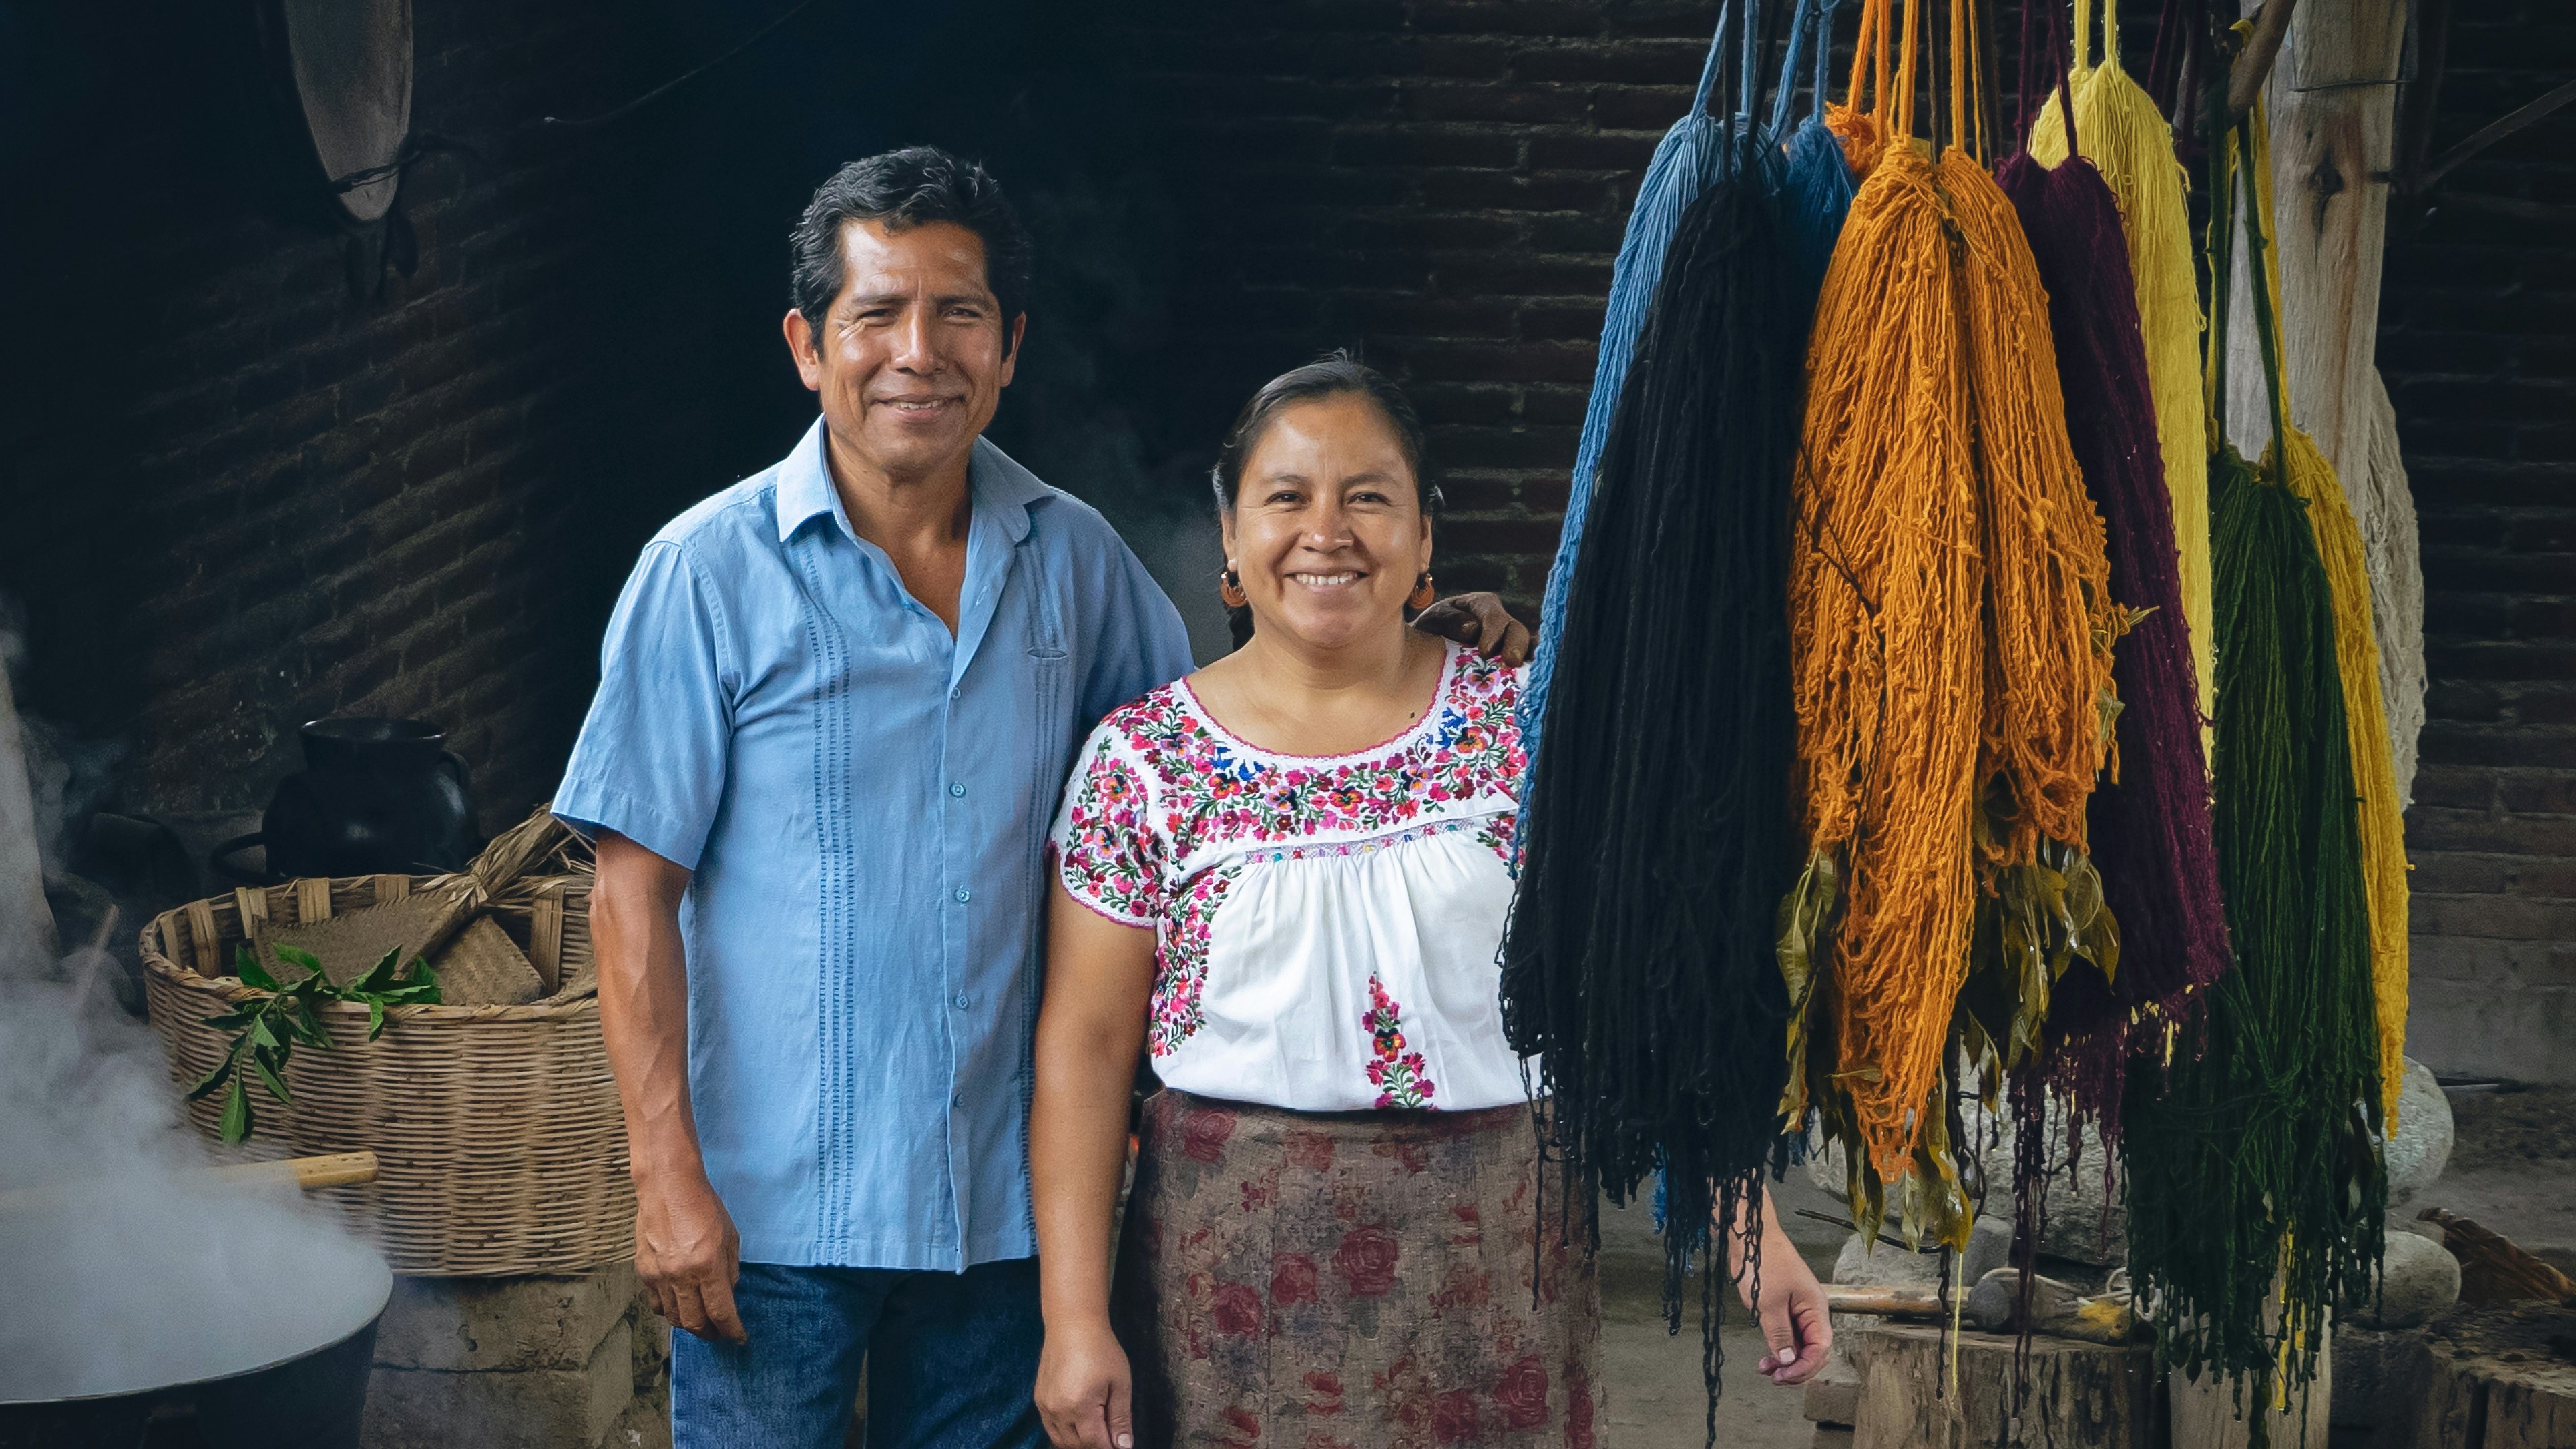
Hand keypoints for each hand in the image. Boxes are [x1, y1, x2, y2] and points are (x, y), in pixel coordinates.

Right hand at [635, 1170, 746, 1343]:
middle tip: (719, 1333)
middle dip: (710, 1334)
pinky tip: (678, 1306)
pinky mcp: (644, 1271)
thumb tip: (728, 1294)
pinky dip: (668, 1311)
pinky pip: (655, 1304)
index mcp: (708, 1266)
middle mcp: (682, 1276)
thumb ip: (730, 1270)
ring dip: (689, 1324)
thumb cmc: (704, 1207)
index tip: (739, 1338)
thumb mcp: (730, 1237)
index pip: (721, 1313)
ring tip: (700, 1321)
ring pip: (673, 1318)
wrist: (668, 1187)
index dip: (732, 1331)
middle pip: (695, 1323)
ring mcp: (659, 1275)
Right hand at [1035, 1318, 1133, 1448]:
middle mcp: (1058, 1410)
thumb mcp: (1120, 1383)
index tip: (1120, 1445)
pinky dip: (1065, 1434)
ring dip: (1078, 1444)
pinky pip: (1050, 1428)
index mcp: (1080, 1406)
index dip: (1109, 1448)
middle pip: (1076, 1445)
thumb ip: (1120, 1418)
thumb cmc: (1101, 1349)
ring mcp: (1045, 1406)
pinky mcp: (1039, 1399)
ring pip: (1060, 1440)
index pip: (1095, 1443)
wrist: (1072, 1325)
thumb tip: (1123, 1446)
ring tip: (1096, 1433)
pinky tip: (1079, 1425)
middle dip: (1094, 1446)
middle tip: (1110, 1438)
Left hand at [1410, 591, 1531, 664]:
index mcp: (1482, 606)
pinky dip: (1529, 672)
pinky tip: (1530, 683)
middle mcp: (1500, 623)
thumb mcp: (1434, 620)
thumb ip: (1450, 620)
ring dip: (1527, 660)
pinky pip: (1526, 666)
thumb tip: (1473, 628)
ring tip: (1526, 674)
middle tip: (1511, 662)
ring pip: (1527, 648)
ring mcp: (1508, 644)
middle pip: (1516, 630)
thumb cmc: (1429, 632)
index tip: (1485, 651)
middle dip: (1516, 645)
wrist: (1424, 653)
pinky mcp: (1510, 665)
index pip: (1494, 615)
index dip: (1493, 632)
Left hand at [1739, 1241, 1831, 1384]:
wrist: (1752, 1236)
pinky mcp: (1784, 1309)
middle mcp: (1811, 1312)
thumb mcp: (1770, 1303)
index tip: (1783, 1375)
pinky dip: (1779, 1349)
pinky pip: (1788, 1337)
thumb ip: (1780, 1334)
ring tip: (1766, 1369)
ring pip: (1800, 1346)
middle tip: (1774, 1377)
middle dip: (1797, 1368)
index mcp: (1816, 1309)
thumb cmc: (1765, 1262)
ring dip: (1786, 1361)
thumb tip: (1788, 1360)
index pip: (1821, 1348)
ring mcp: (1798, 1311)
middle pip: (1814, 1351)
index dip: (1804, 1367)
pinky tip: (1767, 1357)